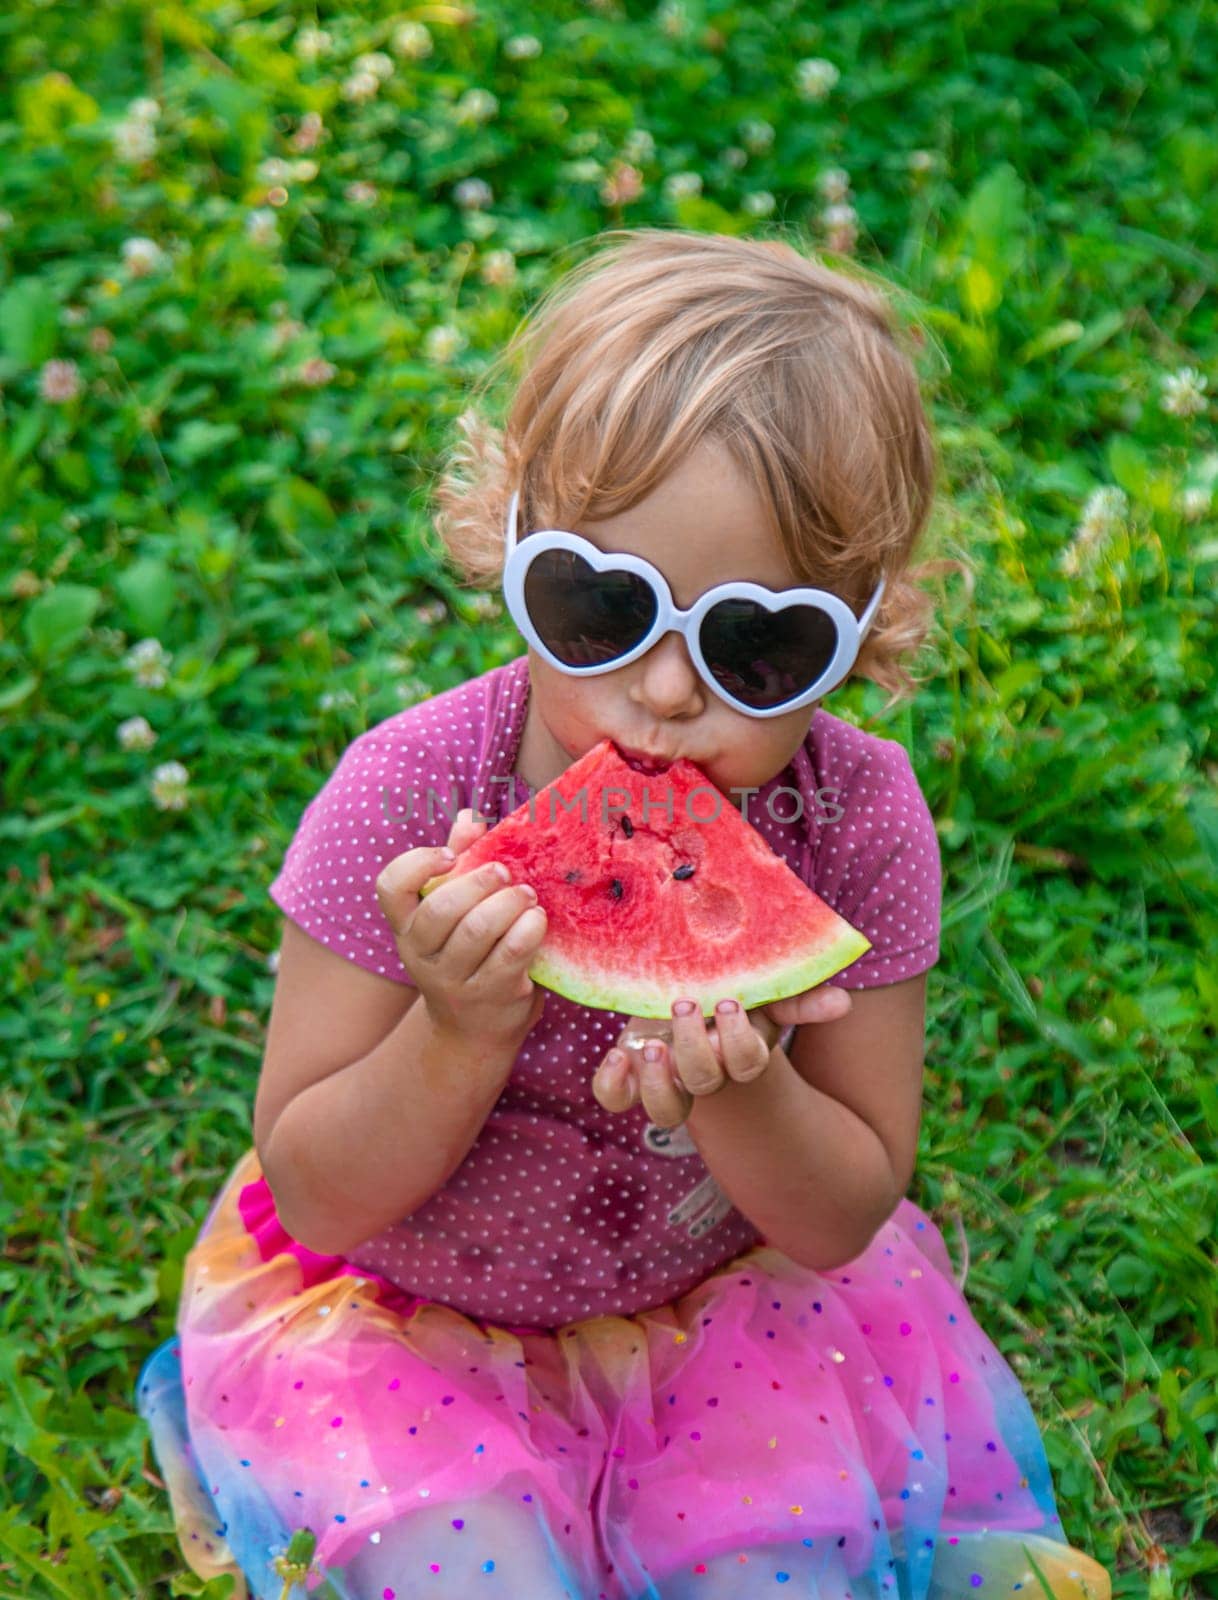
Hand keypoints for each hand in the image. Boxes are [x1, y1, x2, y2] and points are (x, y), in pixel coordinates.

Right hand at [374, 808, 547, 1047]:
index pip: (390, 888)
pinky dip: (528, 929)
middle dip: (478, 882)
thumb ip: (460, 864)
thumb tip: (470, 816)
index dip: (417, 864)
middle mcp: (421, 955)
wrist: (475, 1031)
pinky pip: (510, 954)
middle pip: (441, 909)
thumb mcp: (456, 913)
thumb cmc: (470, 955)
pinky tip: (538, 919)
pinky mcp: (490, 997)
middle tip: (505, 872)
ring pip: (477, 930)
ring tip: (527, 895)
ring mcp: (454, 981)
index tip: (449, 856)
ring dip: (509, 903)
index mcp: (407, 926)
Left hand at [591, 983, 851, 1128]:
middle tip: (685, 1004)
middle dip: (695, 1047)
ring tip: (653, 1048)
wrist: (680, 986)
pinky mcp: (630, 1070)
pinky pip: (617, 1097)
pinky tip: (616, 1056)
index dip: (739, 1042)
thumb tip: (843, 1003)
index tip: (729, 1002)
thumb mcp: (760, 989)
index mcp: (735, 1053)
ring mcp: (665, 1076)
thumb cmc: (726, 989)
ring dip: (659, 1082)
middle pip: (703, 1081)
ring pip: (666, 1109)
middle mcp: (702, 1073)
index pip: (746, 1065)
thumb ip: (797, 997)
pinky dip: (613, 1085)